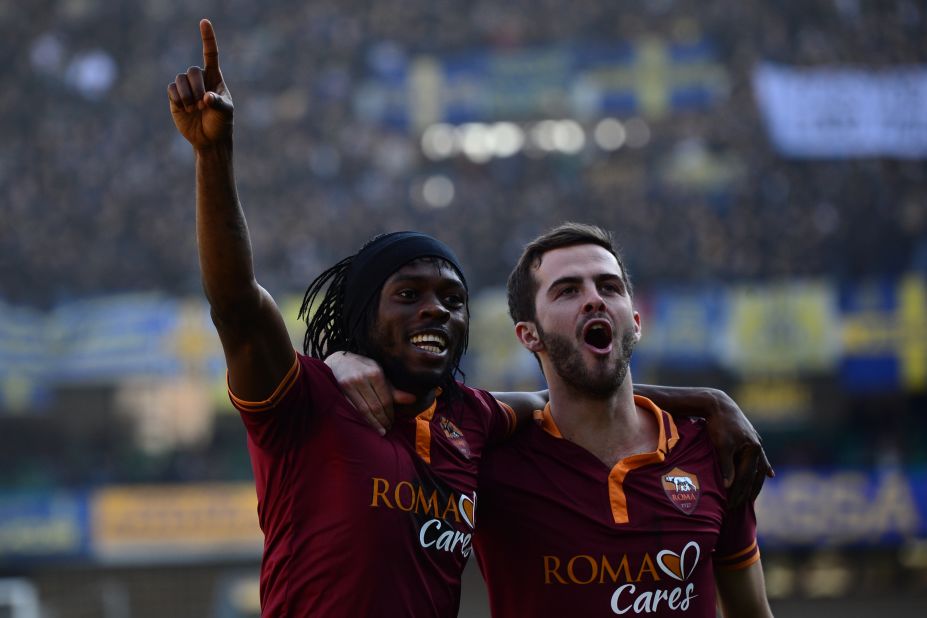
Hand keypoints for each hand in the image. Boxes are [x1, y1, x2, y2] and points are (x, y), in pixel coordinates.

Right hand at [167, 19, 232, 148]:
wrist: (209, 139)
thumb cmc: (221, 123)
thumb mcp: (225, 113)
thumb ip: (218, 103)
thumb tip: (207, 97)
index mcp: (215, 78)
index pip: (210, 54)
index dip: (207, 38)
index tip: (204, 21)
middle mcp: (200, 79)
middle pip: (192, 71)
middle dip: (197, 87)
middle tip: (202, 104)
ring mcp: (186, 87)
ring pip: (180, 79)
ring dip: (187, 95)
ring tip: (195, 109)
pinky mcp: (175, 96)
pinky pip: (171, 88)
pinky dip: (178, 98)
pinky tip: (186, 108)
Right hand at [325, 351, 414, 435]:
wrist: (339, 361)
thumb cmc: (363, 368)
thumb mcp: (379, 373)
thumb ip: (393, 389)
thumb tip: (413, 399)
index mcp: (375, 373)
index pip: (385, 399)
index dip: (390, 413)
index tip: (393, 421)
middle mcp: (362, 378)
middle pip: (375, 406)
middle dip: (383, 419)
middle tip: (388, 429)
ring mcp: (350, 384)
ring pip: (363, 410)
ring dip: (373, 423)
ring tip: (381, 430)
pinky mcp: (341, 391)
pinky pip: (353, 408)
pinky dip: (361, 418)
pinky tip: (367, 424)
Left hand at [705, 390, 774, 507]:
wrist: (718, 404)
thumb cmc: (718, 424)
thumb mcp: (722, 445)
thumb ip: (726, 466)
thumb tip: (729, 486)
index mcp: (753, 449)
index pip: (746, 477)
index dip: (739, 491)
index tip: (731, 504)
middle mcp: (758, 447)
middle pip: (753, 475)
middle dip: (746, 492)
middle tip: (737, 506)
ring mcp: (756, 443)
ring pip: (757, 468)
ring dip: (755, 483)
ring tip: (753, 497)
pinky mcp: (751, 439)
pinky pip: (759, 458)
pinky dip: (763, 467)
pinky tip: (770, 474)